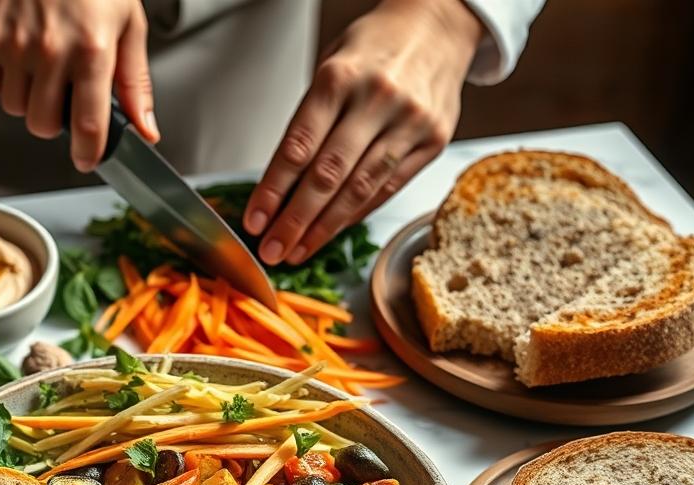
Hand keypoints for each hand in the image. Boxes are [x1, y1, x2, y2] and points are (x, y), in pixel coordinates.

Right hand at [0, 0, 158, 172]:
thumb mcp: (128, 25)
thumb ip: (135, 84)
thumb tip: (144, 131)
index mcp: (93, 50)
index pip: (87, 125)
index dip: (86, 153)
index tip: (86, 159)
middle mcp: (52, 50)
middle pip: (42, 125)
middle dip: (54, 120)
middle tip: (63, 94)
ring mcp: (14, 44)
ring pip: (15, 108)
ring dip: (29, 98)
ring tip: (42, 65)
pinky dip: (4, 79)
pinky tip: (20, 54)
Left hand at [244, 0, 482, 264]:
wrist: (437, 26)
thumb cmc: (373, 49)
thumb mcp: (330, 67)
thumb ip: (309, 121)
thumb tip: (280, 185)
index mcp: (339, 79)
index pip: (298, 147)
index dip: (273, 190)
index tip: (255, 220)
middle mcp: (377, 100)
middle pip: (328, 175)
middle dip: (295, 221)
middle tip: (272, 250)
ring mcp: (409, 122)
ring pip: (360, 189)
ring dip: (324, 228)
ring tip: (298, 250)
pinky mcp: (433, 141)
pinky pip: (388, 188)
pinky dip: (356, 214)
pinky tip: (333, 231)